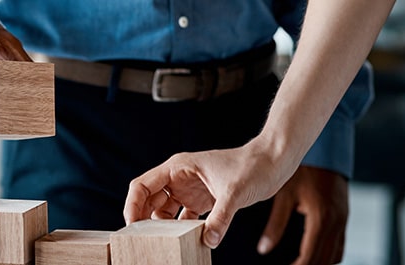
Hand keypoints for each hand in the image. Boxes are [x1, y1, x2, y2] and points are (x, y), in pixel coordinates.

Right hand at [123, 140, 298, 248]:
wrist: (273, 161)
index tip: (132, 225)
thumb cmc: (253, 166)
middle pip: (148, 199)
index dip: (132, 205)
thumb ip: (220, 217)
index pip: (142, 185)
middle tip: (143, 240)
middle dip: (143, 219)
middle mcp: (179, 178)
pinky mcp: (202, 200)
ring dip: (162, 226)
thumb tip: (208, 241)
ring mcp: (189, 189)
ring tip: (164, 243)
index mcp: (177, 167)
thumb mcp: (234, 192)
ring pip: (163, 210)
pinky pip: (183, 217)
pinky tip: (186, 241)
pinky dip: (181, 229)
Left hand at [258, 166, 347, 264]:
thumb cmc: (301, 171)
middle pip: (325, 258)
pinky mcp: (344, 216)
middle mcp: (336, 221)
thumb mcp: (284, 196)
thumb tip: (263, 249)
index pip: (311, 254)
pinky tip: (313, 253)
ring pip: (336, 254)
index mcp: (320, 217)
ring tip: (299, 264)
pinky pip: (339, 243)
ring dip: (320, 262)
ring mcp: (343, 219)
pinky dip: (328, 253)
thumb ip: (275, 225)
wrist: (324, 151)